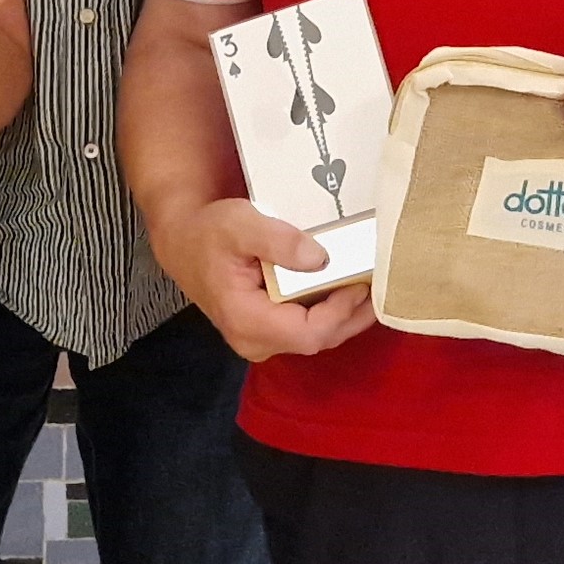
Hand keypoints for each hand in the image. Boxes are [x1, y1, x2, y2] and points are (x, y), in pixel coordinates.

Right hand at [148, 197, 377, 361]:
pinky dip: (331, 313)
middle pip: (318, 340)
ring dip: (345, 316)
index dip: (340, 312)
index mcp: (245, 319)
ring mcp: (259, 341)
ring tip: (370, 287)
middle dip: (351, 315)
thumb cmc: (209, 231)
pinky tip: (347, 291)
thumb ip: (278, 240)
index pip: (308, 332)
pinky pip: (307, 329)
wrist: (183, 242)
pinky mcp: (266, 333)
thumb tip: (320, 259)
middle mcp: (253, 341)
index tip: (360, 283)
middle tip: (379, 286)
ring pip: (316, 338)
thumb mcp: (240, 222)